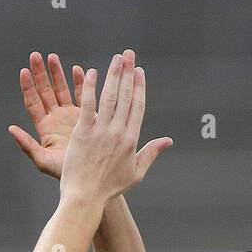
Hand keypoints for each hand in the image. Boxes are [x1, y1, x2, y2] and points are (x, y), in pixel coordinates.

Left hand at [9, 52, 85, 177]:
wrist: (88, 175)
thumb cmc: (64, 173)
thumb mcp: (42, 160)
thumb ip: (27, 145)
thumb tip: (10, 129)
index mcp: (44, 127)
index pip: (33, 102)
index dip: (28, 87)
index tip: (24, 71)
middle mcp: (55, 118)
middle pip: (45, 91)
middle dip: (40, 73)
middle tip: (35, 55)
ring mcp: (70, 116)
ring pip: (61, 89)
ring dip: (57, 73)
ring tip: (51, 57)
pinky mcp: (85, 115)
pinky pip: (81, 95)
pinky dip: (78, 82)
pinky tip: (76, 69)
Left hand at [60, 50, 171, 205]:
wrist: (86, 197)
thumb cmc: (109, 189)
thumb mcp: (136, 173)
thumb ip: (151, 153)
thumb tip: (168, 141)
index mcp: (132, 140)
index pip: (138, 107)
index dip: (140, 86)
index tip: (139, 71)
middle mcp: (118, 132)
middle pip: (126, 96)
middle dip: (128, 73)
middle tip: (129, 54)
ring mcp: (101, 131)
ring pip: (110, 97)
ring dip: (114, 75)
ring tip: (116, 58)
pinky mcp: (83, 133)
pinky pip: (88, 105)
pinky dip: (90, 88)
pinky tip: (91, 72)